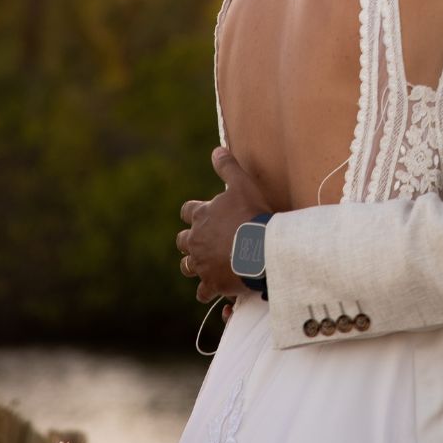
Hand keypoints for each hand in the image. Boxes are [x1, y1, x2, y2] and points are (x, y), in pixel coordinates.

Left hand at [176, 147, 272, 303]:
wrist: (260, 249)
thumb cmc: (251, 214)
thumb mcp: (241, 184)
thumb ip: (227, 167)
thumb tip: (216, 150)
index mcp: (201, 215)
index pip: (187, 211)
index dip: (194, 212)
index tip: (202, 214)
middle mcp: (196, 240)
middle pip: (183, 240)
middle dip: (190, 240)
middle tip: (204, 241)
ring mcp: (201, 264)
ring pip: (187, 266)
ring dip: (194, 264)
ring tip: (205, 264)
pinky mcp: (211, 283)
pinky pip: (202, 292)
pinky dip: (206, 291)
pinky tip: (214, 289)